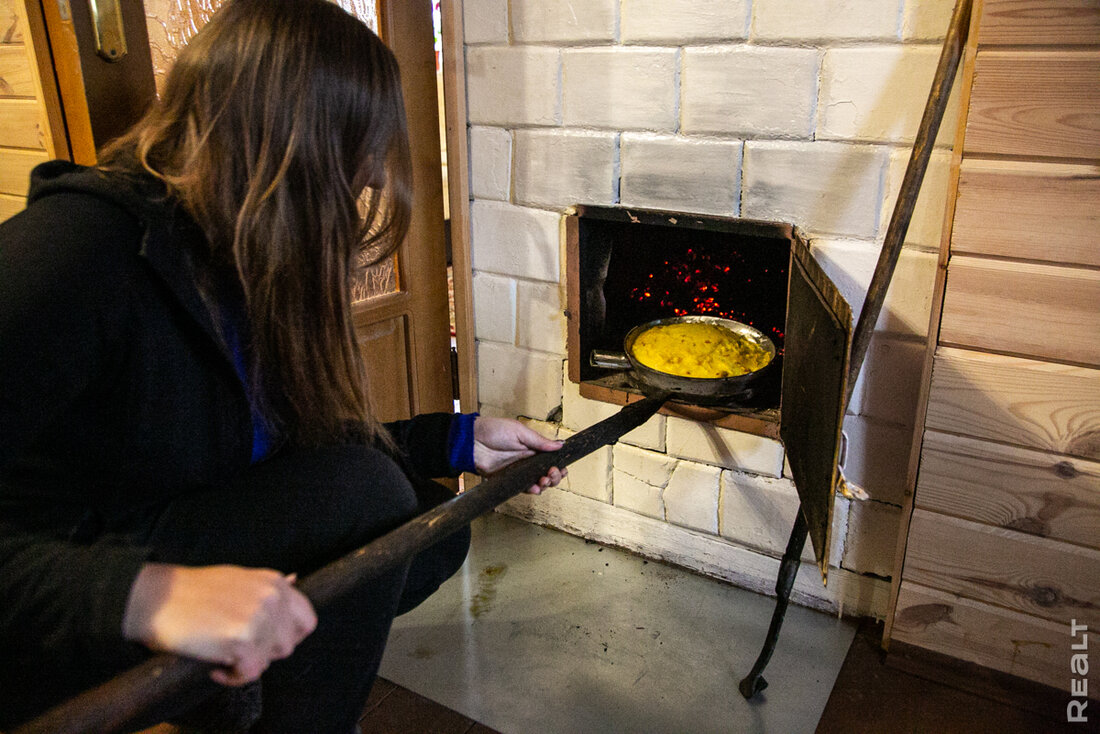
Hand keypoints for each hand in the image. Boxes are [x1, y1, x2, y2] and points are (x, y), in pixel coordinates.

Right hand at [123, 563, 316, 685]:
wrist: (159, 598)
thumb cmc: (195, 591)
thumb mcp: (241, 580)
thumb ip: (267, 591)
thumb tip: (294, 584)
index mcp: (275, 583)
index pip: (306, 620)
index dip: (288, 636)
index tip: (268, 642)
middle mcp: (272, 598)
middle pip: (288, 644)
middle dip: (264, 652)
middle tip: (237, 649)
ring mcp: (259, 618)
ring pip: (270, 660)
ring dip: (248, 663)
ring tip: (224, 655)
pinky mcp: (242, 639)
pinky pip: (251, 673)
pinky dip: (233, 677)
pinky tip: (216, 667)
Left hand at [473, 416, 566, 493]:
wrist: (472, 441)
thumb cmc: (493, 431)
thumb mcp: (519, 432)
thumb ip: (539, 441)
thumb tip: (560, 444)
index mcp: (532, 448)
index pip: (551, 459)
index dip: (559, 465)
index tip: (563, 467)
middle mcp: (527, 461)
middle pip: (547, 474)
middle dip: (555, 476)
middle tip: (553, 473)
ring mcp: (518, 472)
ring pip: (538, 483)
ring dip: (545, 484)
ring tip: (544, 479)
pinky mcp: (509, 480)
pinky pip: (523, 488)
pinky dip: (531, 490)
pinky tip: (535, 487)